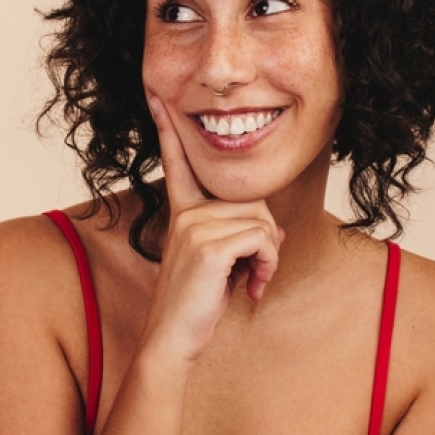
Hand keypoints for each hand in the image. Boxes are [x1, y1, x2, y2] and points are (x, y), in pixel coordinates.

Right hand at [142, 96, 282, 363]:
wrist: (173, 339)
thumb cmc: (196, 305)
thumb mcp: (221, 264)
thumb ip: (240, 237)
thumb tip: (277, 230)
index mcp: (182, 212)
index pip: (178, 163)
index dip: (167, 128)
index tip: (157, 95)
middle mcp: (186, 213)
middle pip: (253, 201)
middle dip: (265, 239)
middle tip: (252, 273)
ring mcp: (195, 226)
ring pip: (263, 222)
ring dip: (269, 257)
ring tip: (249, 282)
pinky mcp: (209, 245)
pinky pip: (263, 239)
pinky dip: (267, 266)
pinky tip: (250, 288)